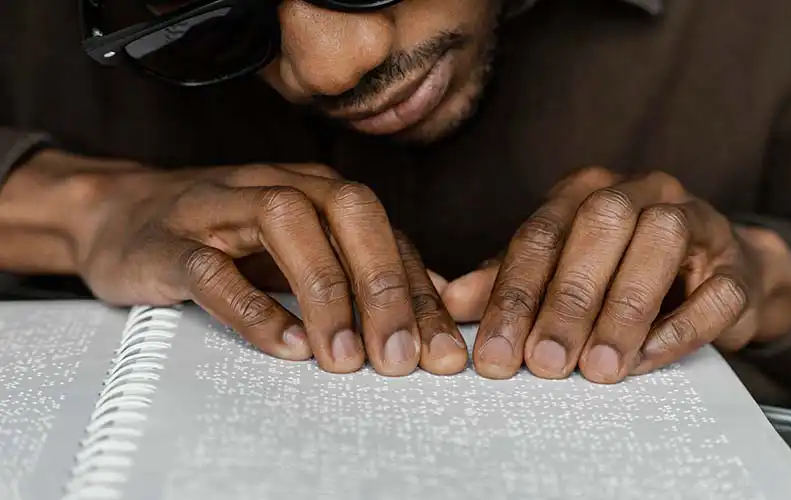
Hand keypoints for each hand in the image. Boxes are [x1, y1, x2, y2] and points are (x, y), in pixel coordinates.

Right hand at [68, 157, 466, 375]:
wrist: (119, 215)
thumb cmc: (223, 238)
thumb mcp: (300, 250)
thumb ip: (360, 271)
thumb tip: (435, 304)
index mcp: (318, 192)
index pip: (386, 234)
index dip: (419, 293)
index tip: (441, 351)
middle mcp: (279, 187)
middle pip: (350, 213)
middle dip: (384, 286)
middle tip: (400, 356)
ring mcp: (221, 208)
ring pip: (287, 226)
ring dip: (324, 294)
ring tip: (344, 357)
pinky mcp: (170, 240)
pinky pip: (213, 268)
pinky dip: (252, 308)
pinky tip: (283, 346)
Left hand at [438, 167, 790, 381]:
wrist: (710, 274)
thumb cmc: (618, 271)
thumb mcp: (556, 272)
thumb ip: (507, 282)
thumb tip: (449, 301)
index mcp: (585, 190)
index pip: (540, 234)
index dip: (513, 296)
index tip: (494, 355)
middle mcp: (639, 191)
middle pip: (599, 227)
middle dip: (568, 300)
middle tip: (544, 364)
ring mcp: (695, 219)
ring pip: (660, 242)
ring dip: (624, 310)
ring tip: (596, 368)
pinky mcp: (736, 262)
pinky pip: (715, 290)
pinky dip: (677, 328)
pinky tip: (642, 361)